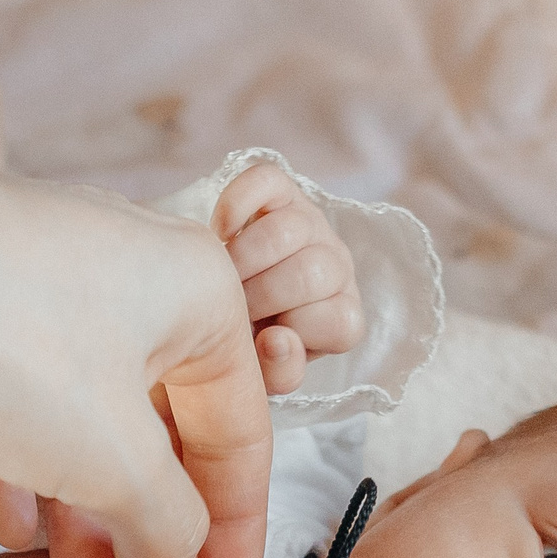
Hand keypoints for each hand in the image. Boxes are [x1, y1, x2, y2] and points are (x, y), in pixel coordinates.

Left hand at [0, 172, 272, 557]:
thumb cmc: (29, 353)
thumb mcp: (116, 460)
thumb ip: (166, 526)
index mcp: (204, 299)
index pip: (240, 438)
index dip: (235, 537)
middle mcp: (143, 282)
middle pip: (162, 432)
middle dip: (144, 528)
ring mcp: (59, 287)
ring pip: (92, 420)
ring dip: (85, 511)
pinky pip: (29, 397)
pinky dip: (27, 465)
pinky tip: (5, 528)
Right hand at [214, 161, 366, 394]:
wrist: (214, 308)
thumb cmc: (242, 346)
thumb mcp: (260, 375)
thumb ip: (277, 373)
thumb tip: (276, 339)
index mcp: (342, 316)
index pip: (339, 321)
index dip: (294, 332)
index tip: (255, 341)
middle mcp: (336, 266)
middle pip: (312, 272)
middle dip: (260, 296)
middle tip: (229, 311)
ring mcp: (310, 223)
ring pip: (287, 230)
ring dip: (243, 259)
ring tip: (221, 279)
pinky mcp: (280, 190)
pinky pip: (265, 181)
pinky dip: (237, 204)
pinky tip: (221, 232)